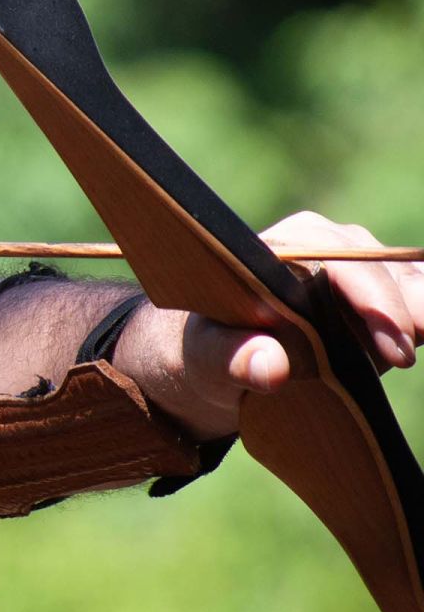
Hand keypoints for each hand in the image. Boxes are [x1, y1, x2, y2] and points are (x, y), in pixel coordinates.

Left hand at [119, 211, 423, 438]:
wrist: (223, 356)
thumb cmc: (211, 350)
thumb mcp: (209, 358)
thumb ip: (233, 359)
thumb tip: (269, 366)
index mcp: (281, 247)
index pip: (340, 259)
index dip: (372, 299)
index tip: (394, 348)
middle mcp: (325, 245)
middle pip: (382, 269)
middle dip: (399, 314)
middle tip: (404, 360)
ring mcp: (355, 266)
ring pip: (407, 279)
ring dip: (416, 313)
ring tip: (406, 352)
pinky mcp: (376, 290)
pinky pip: (414, 293)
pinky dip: (420, 317)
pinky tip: (416, 340)